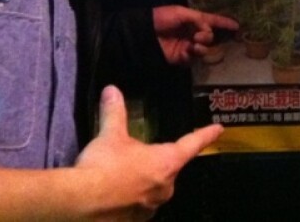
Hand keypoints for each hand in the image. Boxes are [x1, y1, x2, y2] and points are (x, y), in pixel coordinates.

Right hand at [75, 86, 222, 219]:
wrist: (81, 204)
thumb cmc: (104, 166)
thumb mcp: (110, 136)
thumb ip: (114, 112)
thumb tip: (112, 90)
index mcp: (167, 163)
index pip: (191, 144)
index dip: (205, 135)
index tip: (219, 130)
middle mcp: (165, 187)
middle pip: (169, 169)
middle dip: (158, 162)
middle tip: (139, 154)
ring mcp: (151, 209)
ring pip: (154, 189)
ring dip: (144, 181)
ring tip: (122, 174)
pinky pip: (139, 206)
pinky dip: (131, 198)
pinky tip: (115, 193)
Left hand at [152, 5, 237, 65]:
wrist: (145, 32)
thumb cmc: (162, 18)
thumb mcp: (181, 12)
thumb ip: (198, 20)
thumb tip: (208, 31)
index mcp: (193, 20)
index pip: (212, 21)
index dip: (224, 23)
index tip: (237, 25)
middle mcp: (193, 33)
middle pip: (210, 36)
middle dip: (209, 36)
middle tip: (199, 35)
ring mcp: (188, 46)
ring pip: (205, 48)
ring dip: (203, 45)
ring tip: (195, 43)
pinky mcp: (182, 58)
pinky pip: (194, 58)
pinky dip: (194, 54)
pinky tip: (189, 50)